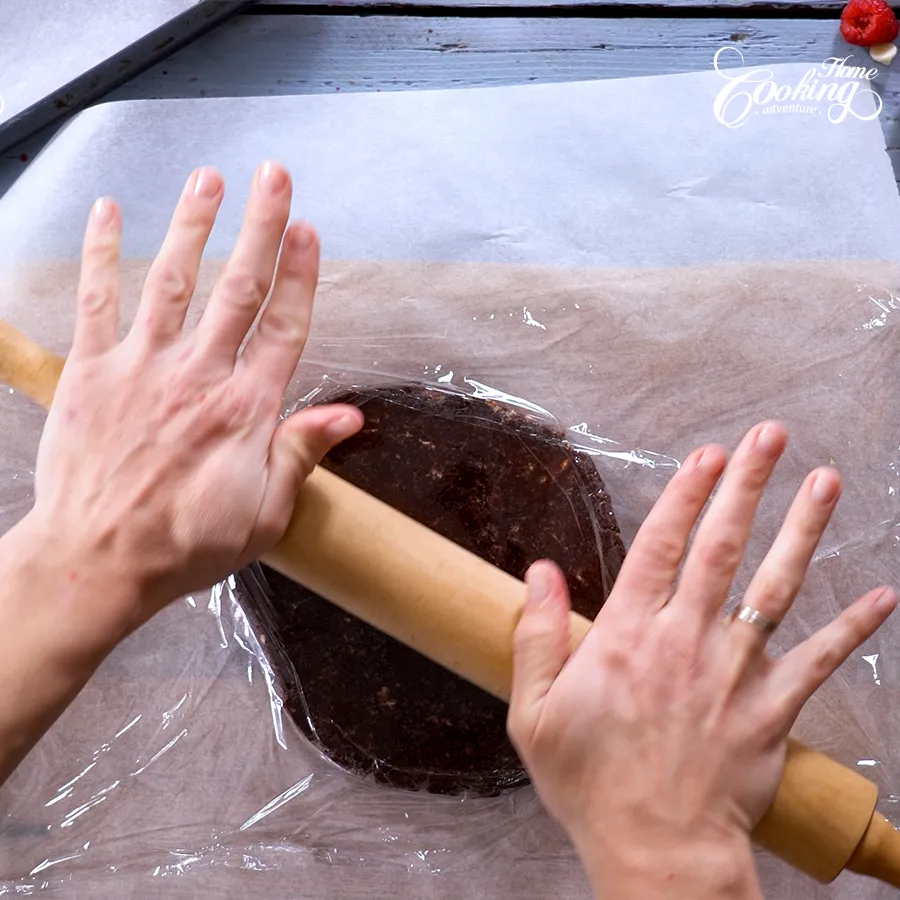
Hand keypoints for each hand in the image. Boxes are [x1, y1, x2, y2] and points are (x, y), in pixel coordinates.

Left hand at [21, 161, 361, 635]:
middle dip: (259, 227)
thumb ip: (302, 454)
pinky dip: (103, 254)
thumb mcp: (265, 513)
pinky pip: (98, 302)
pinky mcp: (92, 373)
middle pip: (237, 288)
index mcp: (245, 410)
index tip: (307, 229)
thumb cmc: (186, 544)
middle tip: (273, 175)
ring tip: (209, 179)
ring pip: (172, 281)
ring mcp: (142, 368)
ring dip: (193, 226)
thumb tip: (348, 416)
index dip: (299, 274)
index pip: (283, 327)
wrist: (98, 562)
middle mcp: (198, 377)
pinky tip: (110, 213)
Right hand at [508, 423, 895, 897]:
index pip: (660, 546)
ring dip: (803, 530)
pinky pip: (820, 662)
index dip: (684, 494)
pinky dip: (855, 628)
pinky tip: (885, 595)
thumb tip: (540, 570)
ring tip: (826, 482)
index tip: (706, 454)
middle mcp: (686, 640)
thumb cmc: (591, 783)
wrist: (657, 852)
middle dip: (747, 484)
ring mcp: (735, 672)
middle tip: (770, 435)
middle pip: (722, 547)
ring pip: (776, 587)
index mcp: (628, 635)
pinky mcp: (773, 710)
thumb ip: (536, 634)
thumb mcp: (533, 712)